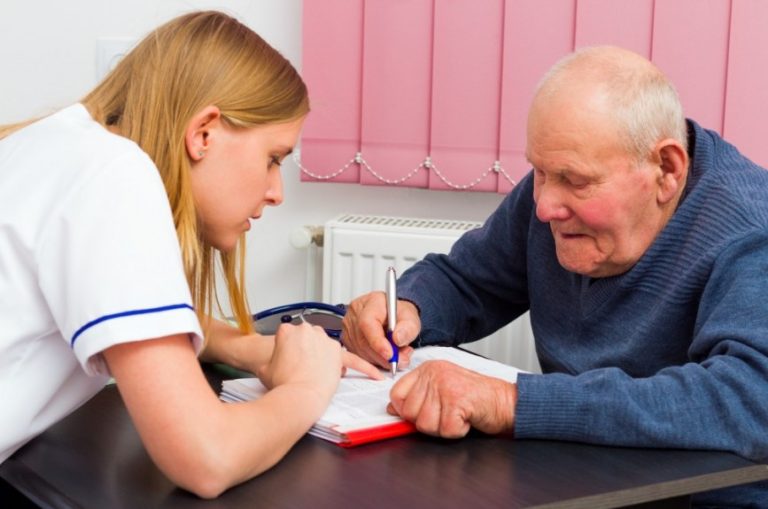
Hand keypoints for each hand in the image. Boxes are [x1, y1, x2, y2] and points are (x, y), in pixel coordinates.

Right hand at [257, 322, 341, 399]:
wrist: (302, 396)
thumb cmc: (285, 384)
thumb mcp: (264, 370)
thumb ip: (270, 360)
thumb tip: (271, 364)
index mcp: (286, 331)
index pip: (287, 334)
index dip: (287, 347)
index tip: (290, 357)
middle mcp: (305, 330)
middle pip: (305, 335)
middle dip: (304, 347)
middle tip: (300, 364)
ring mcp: (322, 337)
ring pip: (320, 342)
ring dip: (317, 352)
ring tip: (313, 369)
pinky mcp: (336, 347)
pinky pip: (334, 351)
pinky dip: (331, 359)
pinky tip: (326, 370)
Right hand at [341, 291, 420, 369]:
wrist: (394, 316)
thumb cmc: (399, 314)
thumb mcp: (411, 318)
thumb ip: (408, 328)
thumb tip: (398, 339)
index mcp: (371, 302)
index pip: (367, 323)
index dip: (377, 342)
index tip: (390, 354)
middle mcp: (356, 313)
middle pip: (363, 340)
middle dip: (383, 356)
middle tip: (400, 360)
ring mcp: (349, 326)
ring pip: (361, 351)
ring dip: (380, 360)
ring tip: (397, 355)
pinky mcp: (347, 339)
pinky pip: (358, 355)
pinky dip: (374, 360)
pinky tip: (385, 355)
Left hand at [387, 360, 517, 437]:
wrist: (506, 401)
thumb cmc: (476, 397)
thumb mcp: (442, 390)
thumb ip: (417, 396)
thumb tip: (393, 409)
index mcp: (428, 369)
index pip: (396, 393)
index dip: (405, 410)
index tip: (419, 413)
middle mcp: (434, 374)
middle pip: (410, 413)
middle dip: (428, 422)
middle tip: (447, 414)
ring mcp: (445, 386)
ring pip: (425, 424)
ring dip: (443, 428)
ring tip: (457, 415)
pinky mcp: (456, 401)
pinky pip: (445, 430)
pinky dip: (457, 431)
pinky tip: (466, 419)